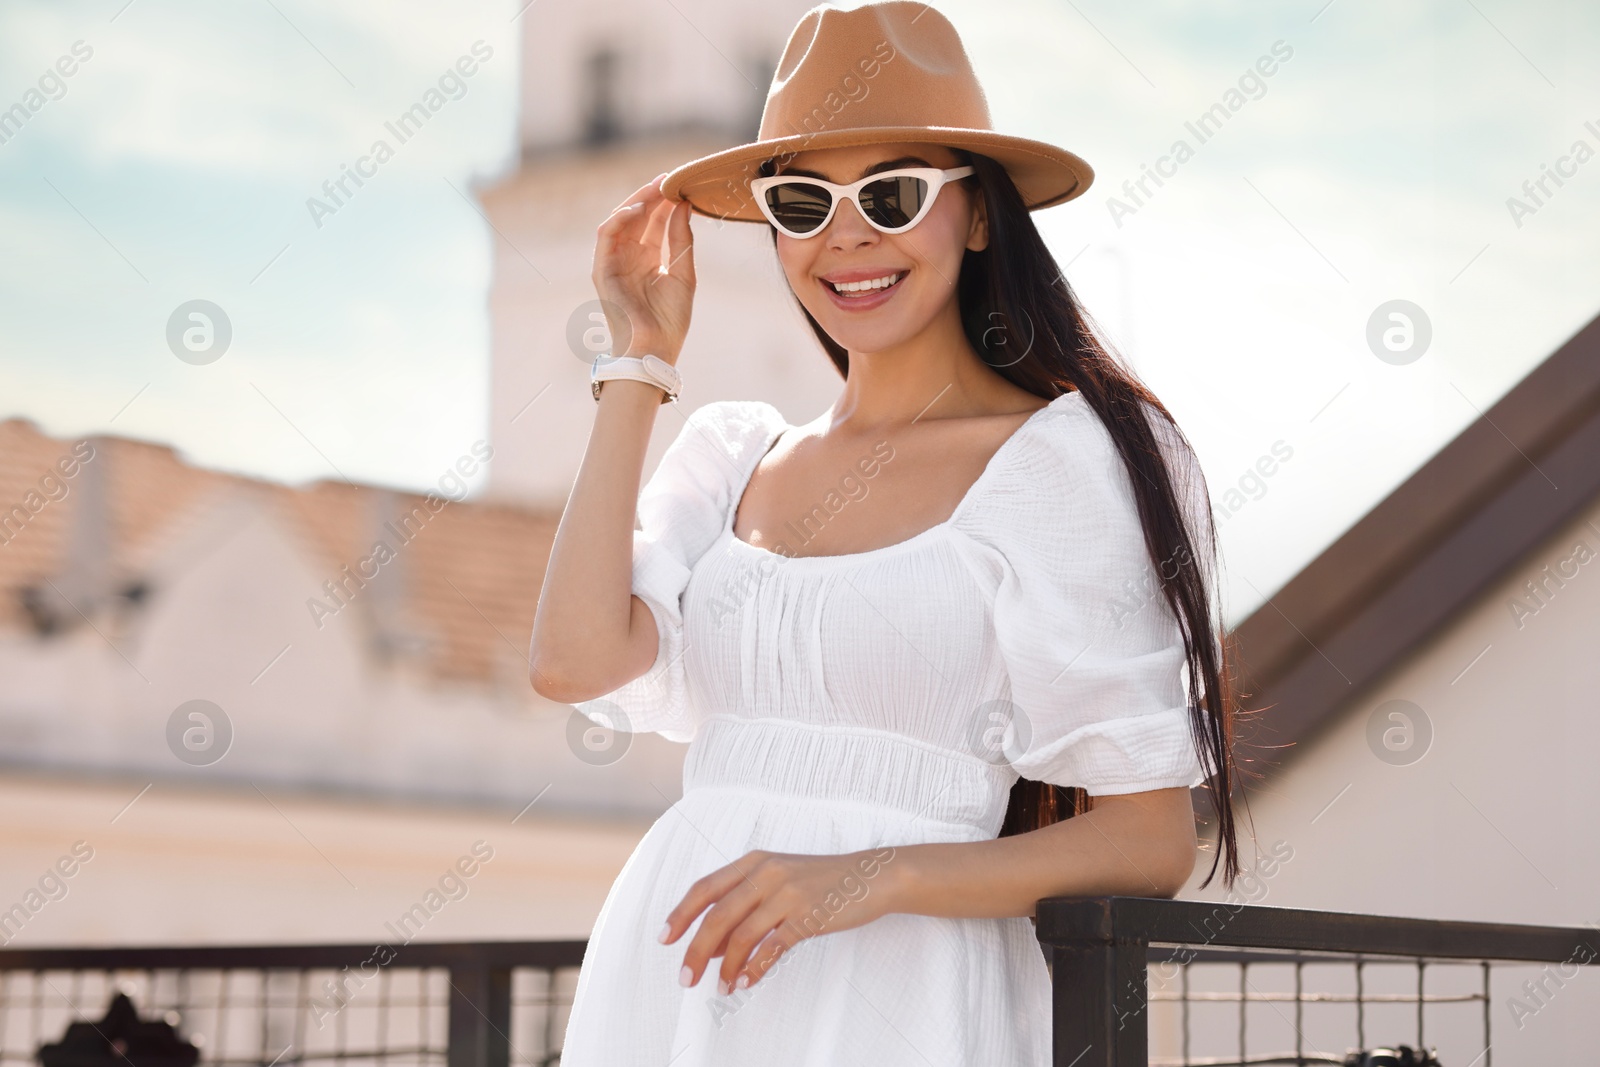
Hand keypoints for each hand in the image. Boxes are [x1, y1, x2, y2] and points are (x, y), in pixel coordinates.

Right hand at [591, 174, 695, 364]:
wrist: (655, 349)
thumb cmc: (671, 320)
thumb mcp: (685, 274)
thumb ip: (682, 240)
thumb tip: (683, 205)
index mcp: (650, 259)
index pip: (655, 222)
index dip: (666, 202)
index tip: (681, 184)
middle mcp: (631, 257)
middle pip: (638, 217)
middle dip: (652, 196)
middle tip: (669, 178)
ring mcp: (615, 262)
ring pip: (621, 221)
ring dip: (637, 201)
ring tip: (656, 187)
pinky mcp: (602, 269)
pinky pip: (606, 236)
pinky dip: (620, 219)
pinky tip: (639, 208)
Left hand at [660, 847, 898, 993]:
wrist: (870, 878)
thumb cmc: (821, 883)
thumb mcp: (779, 883)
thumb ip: (745, 908)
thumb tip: (713, 948)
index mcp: (754, 862)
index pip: (705, 887)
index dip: (681, 914)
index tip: (665, 939)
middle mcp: (766, 873)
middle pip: (717, 915)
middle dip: (696, 950)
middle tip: (685, 978)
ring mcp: (788, 893)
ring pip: (741, 935)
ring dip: (726, 967)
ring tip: (720, 988)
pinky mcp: (808, 915)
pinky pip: (772, 947)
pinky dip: (754, 968)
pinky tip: (746, 983)